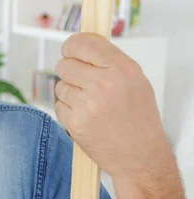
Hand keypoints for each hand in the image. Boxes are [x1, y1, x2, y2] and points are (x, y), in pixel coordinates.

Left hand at [54, 33, 172, 179]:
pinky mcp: (75, 122)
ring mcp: (87, 104)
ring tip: (90, 104)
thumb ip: (108, 61)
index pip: (82, 43)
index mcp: (122, 68)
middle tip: (82, 82)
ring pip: (60, 86)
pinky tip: (86, 117)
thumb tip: (79, 45)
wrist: (140, 156)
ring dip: (70, 93)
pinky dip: (68, 110)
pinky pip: (59, 106)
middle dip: (69, 72)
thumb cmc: (138, 118)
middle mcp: (104, 83)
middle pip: (64, 64)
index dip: (71, 46)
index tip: (70, 50)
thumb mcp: (135, 80)